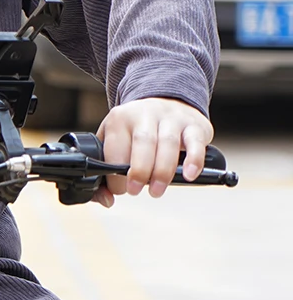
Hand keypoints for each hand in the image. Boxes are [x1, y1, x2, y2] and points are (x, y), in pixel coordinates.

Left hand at [93, 96, 212, 207]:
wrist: (165, 99)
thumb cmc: (136, 128)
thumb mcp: (115, 139)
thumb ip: (106, 170)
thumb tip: (105, 200)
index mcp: (120, 118)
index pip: (116, 147)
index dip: (116, 173)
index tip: (120, 189)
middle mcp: (144, 114)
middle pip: (143, 142)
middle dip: (139, 171)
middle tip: (135, 191)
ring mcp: (170, 118)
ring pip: (168, 143)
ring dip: (163, 171)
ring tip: (156, 190)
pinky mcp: (193, 125)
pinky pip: (195, 141)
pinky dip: (193, 160)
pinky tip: (189, 175)